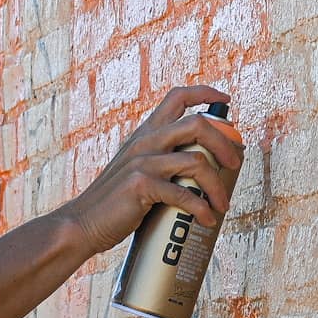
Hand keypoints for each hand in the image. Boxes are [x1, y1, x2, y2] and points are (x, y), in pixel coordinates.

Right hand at [59, 85, 244, 254]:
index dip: (205, 93)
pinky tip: (206, 219)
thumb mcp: (136, 168)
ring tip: (222, 204)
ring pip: (196, 161)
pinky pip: (183, 194)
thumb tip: (200, 166)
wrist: (83, 224)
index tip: (226, 99)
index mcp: (145, 133)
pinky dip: (200, 209)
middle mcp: (145, 141)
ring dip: (217, 186)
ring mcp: (142, 162)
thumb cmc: (115, 202)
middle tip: (235, 164)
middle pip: (197, 124)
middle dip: (224, 143)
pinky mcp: (141, 185)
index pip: (177, 97)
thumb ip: (161, 160)